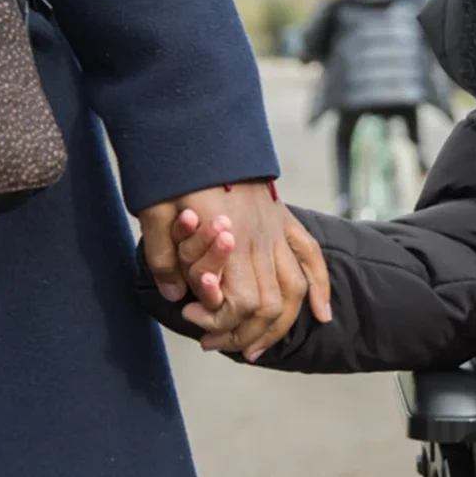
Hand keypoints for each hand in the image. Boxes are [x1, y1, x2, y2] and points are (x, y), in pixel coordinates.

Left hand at [137, 184, 331, 359]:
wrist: (200, 128)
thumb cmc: (174, 169)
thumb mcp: (154, 211)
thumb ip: (162, 257)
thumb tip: (174, 296)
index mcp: (230, 239)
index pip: (241, 302)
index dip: (220, 322)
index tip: (193, 320)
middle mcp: (261, 238)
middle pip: (271, 304)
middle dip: (245, 334)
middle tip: (214, 343)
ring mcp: (277, 228)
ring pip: (295, 288)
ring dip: (279, 325)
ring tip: (255, 348)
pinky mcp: (283, 218)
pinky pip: (311, 257)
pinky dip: (320, 288)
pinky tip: (321, 314)